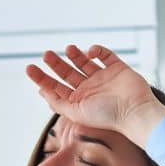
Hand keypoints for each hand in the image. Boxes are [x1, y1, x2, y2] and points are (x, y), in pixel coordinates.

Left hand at [25, 44, 164, 140]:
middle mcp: (88, 88)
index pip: (55, 87)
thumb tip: (42, 91)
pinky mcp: (117, 68)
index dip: (42, 78)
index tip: (30, 68)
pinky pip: (105, 55)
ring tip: (68, 49)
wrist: (134, 111)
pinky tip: (90, 52)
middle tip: (46, 54)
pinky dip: (97, 51)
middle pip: (67, 73)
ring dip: (75, 55)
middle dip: (55, 64)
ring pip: (84, 62)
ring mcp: (102, 78)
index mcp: (77, 100)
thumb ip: (58, 102)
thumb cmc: (106, 116)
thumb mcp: (75, 112)